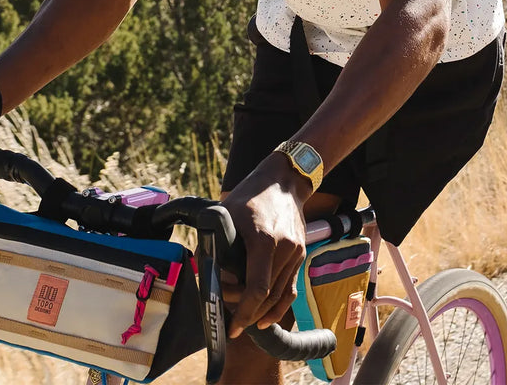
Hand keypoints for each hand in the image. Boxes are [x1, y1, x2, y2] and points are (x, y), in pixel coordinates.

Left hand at [221, 153, 311, 338]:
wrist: (284, 179)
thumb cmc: (251, 194)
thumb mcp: (227, 212)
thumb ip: (218, 241)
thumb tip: (205, 269)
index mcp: (264, 239)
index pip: (257, 288)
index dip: (244, 311)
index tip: (232, 327)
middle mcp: (284, 248)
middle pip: (268, 296)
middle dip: (248, 312)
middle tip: (230, 315)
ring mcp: (296, 252)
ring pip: (280, 296)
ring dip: (261, 311)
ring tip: (243, 315)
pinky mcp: (300, 253)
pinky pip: (291, 288)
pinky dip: (279, 305)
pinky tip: (266, 317)